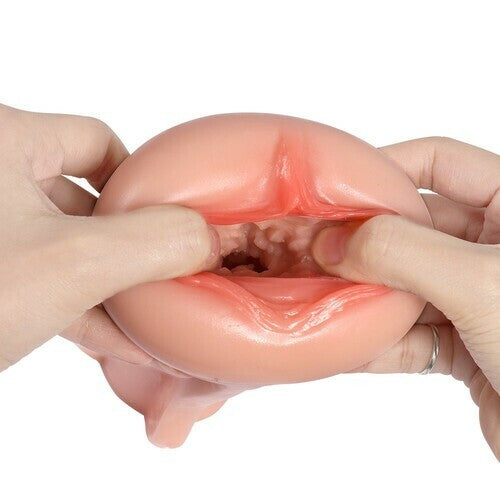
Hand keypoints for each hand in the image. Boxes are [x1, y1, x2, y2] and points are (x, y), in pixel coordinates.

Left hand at [0, 105, 216, 370]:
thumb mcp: (69, 265)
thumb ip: (151, 243)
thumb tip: (206, 237)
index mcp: (4, 142)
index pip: (98, 142)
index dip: (143, 184)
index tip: (172, 226)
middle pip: (89, 202)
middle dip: (134, 248)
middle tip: (171, 280)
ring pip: (68, 247)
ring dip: (112, 286)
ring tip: (152, 320)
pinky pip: (44, 280)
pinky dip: (82, 307)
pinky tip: (116, 339)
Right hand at [311, 137, 499, 458]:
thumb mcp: (482, 284)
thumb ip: (403, 253)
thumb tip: (335, 242)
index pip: (439, 163)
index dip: (382, 170)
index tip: (331, 190)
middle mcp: (494, 247)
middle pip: (409, 227)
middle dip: (361, 242)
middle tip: (313, 251)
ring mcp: (477, 296)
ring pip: (402, 283)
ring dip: (362, 295)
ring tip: (317, 296)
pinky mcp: (466, 343)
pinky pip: (408, 333)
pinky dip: (376, 340)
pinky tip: (345, 345)